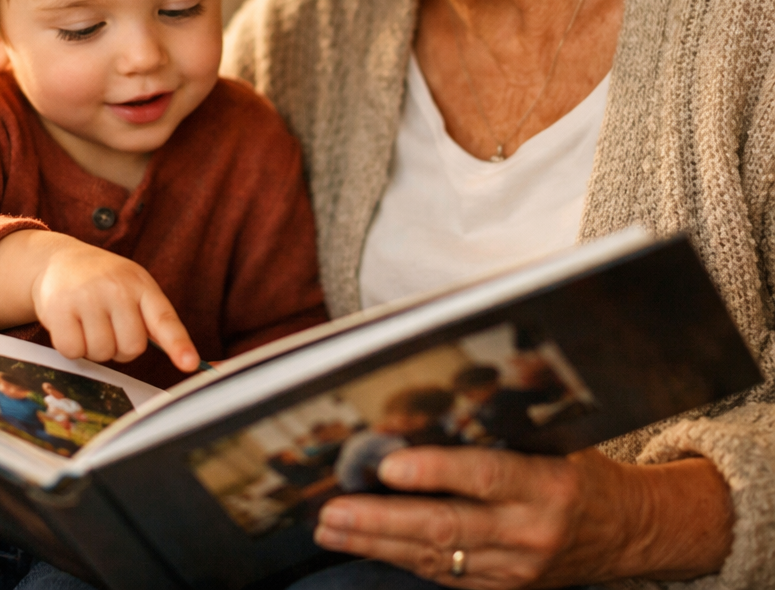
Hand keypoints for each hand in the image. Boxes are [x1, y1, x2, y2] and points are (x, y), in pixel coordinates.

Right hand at [0, 229, 200, 371]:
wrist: (58, 259)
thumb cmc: (103, 281)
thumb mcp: (132, 286)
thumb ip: (152, 317)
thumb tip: (182, 357)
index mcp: (141, 285)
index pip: (164, 319)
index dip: (178, 344)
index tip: (189, 364)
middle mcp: (116, 288)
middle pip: (132, 348)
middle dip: (120, 348)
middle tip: (108, 328)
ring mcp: (87, 297)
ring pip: (102, 353)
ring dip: (94, 348)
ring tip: (87, 323)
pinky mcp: (58, 309)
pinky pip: (73, 351)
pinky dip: (71, 347)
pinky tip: (70, 325)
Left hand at [313, 446, 732, 587]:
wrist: (630, 532)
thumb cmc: (581, 467)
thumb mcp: (557, 435)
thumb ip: (504, 421)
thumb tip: (442, 392)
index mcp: (546, 484)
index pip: (484, 477)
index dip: (434, 472)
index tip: (387, 466)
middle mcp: (528, 532)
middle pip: (447, 528)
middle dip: (383, 521)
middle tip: (333, 510)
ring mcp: (515, 568)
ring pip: (437, 557)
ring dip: (378, 543)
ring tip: (332, 528)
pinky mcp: (504, 588)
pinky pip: (447, 575)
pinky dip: (403, 559)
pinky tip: (366, 545)